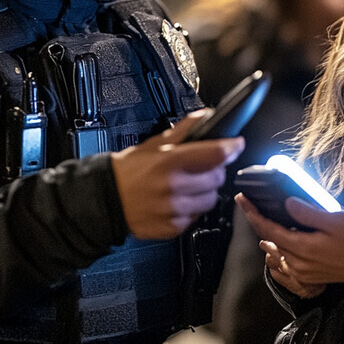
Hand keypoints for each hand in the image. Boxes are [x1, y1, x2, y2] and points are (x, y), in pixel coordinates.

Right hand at [112, 111, 243, 239]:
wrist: (107, 198)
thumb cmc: (130, 169)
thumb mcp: (156, 143)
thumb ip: (184, 129)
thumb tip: (205, 115)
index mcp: (170, 162)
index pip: (214, 153)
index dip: (231, 147)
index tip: (236, 144)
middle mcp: (174, 187)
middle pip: (217, 178)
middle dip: (214, 170)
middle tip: (203, 166)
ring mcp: (173, 209)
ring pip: (211, 199)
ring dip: (206, 190)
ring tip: (190, 184)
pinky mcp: (172, 227)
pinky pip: (196, 216)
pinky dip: (193, 207)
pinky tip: (179, 199)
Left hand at [235, 192, 343, 291]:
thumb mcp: (335, 220)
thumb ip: (308, 213)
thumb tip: (286, 204)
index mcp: (303, 249)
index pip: (268, 229)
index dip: (252, 213)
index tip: (241, 198)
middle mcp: (299, 264)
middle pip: (269, 240)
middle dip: (257, 221)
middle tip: (249, 203)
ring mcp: (304, 272)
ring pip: (276, 251)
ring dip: (267, 234)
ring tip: (260, 216)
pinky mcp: (311, 274)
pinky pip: (286, 260)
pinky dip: (279, 246)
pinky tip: (280, 237)